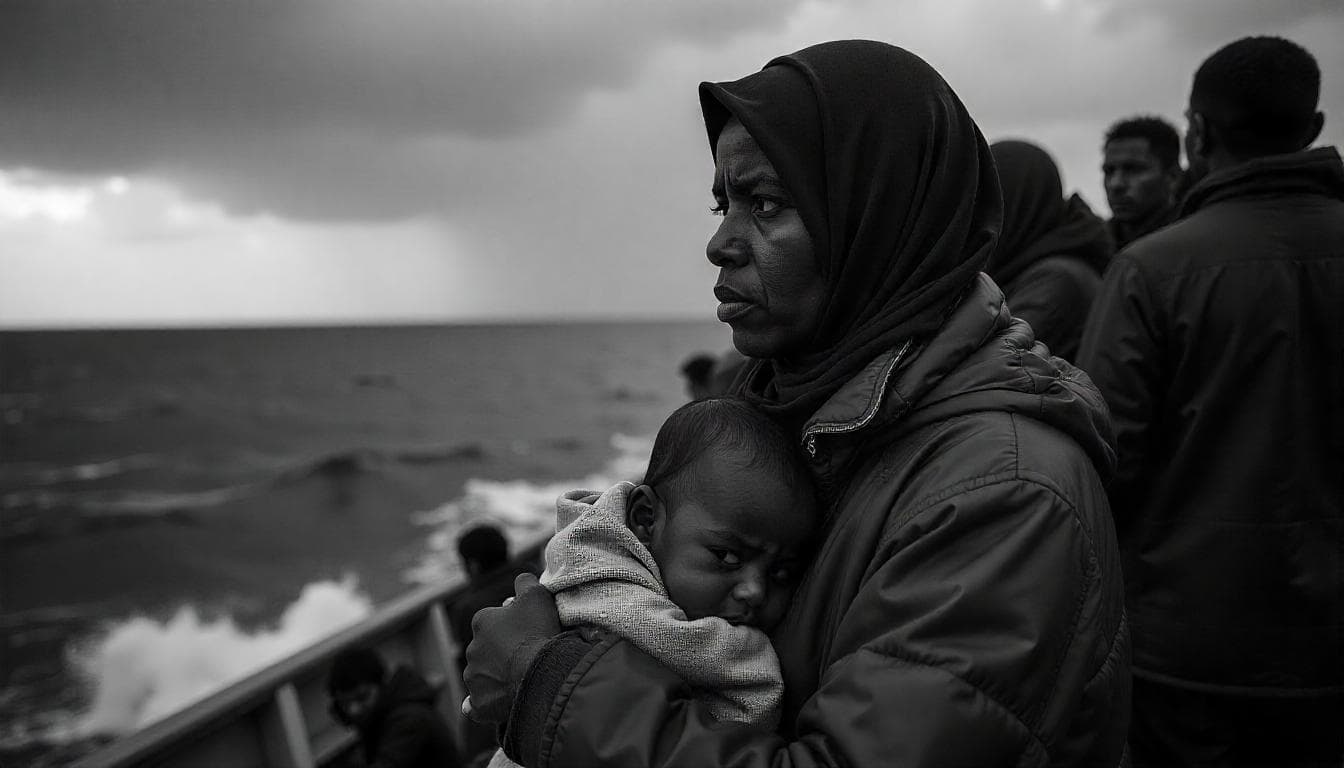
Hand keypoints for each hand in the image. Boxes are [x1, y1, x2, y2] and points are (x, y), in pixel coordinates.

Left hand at [462, 573, 560, 723]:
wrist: (540, 673)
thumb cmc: (537, 633)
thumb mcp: (536, 596)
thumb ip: (526, 582)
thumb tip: (522, 579)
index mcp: (482, 621)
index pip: (493, 620)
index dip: (512, 625)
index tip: (529, 632)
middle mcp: (471, 648)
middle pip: (488, 648)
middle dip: (502, 651)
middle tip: (527, 656)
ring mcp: (473, 678)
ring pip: (483, 675)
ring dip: (496, 676)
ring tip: (521, 679)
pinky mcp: (478, 703)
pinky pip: (476, 704)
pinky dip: (484, 703)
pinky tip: (495, 702)